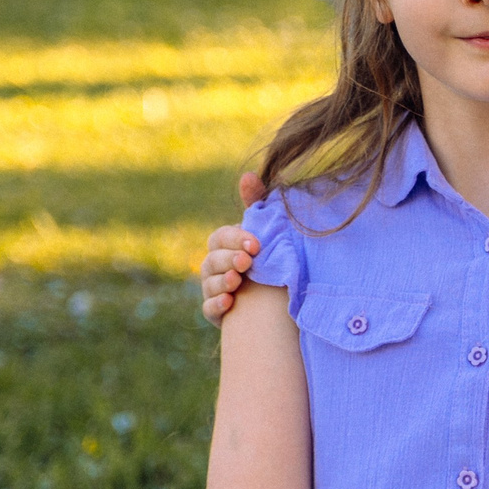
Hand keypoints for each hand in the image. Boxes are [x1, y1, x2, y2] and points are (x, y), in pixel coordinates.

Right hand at [195, 171, 267, 324]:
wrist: (280, 297)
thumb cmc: (271, 258)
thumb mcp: (266, 231)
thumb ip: (256, 204)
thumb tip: (247, 176)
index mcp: (225, 245)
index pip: (221, 237)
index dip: (235, 239)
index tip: (256, 245)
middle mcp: (214, 266)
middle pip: (212, 260)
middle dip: (228, 260)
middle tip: (247, 262)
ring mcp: (213, 289)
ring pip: (209, 283)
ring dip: (222, 281)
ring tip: (238, 281)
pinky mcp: (216, 312)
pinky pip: (209, 309)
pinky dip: (217, 304)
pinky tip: (230, 302)